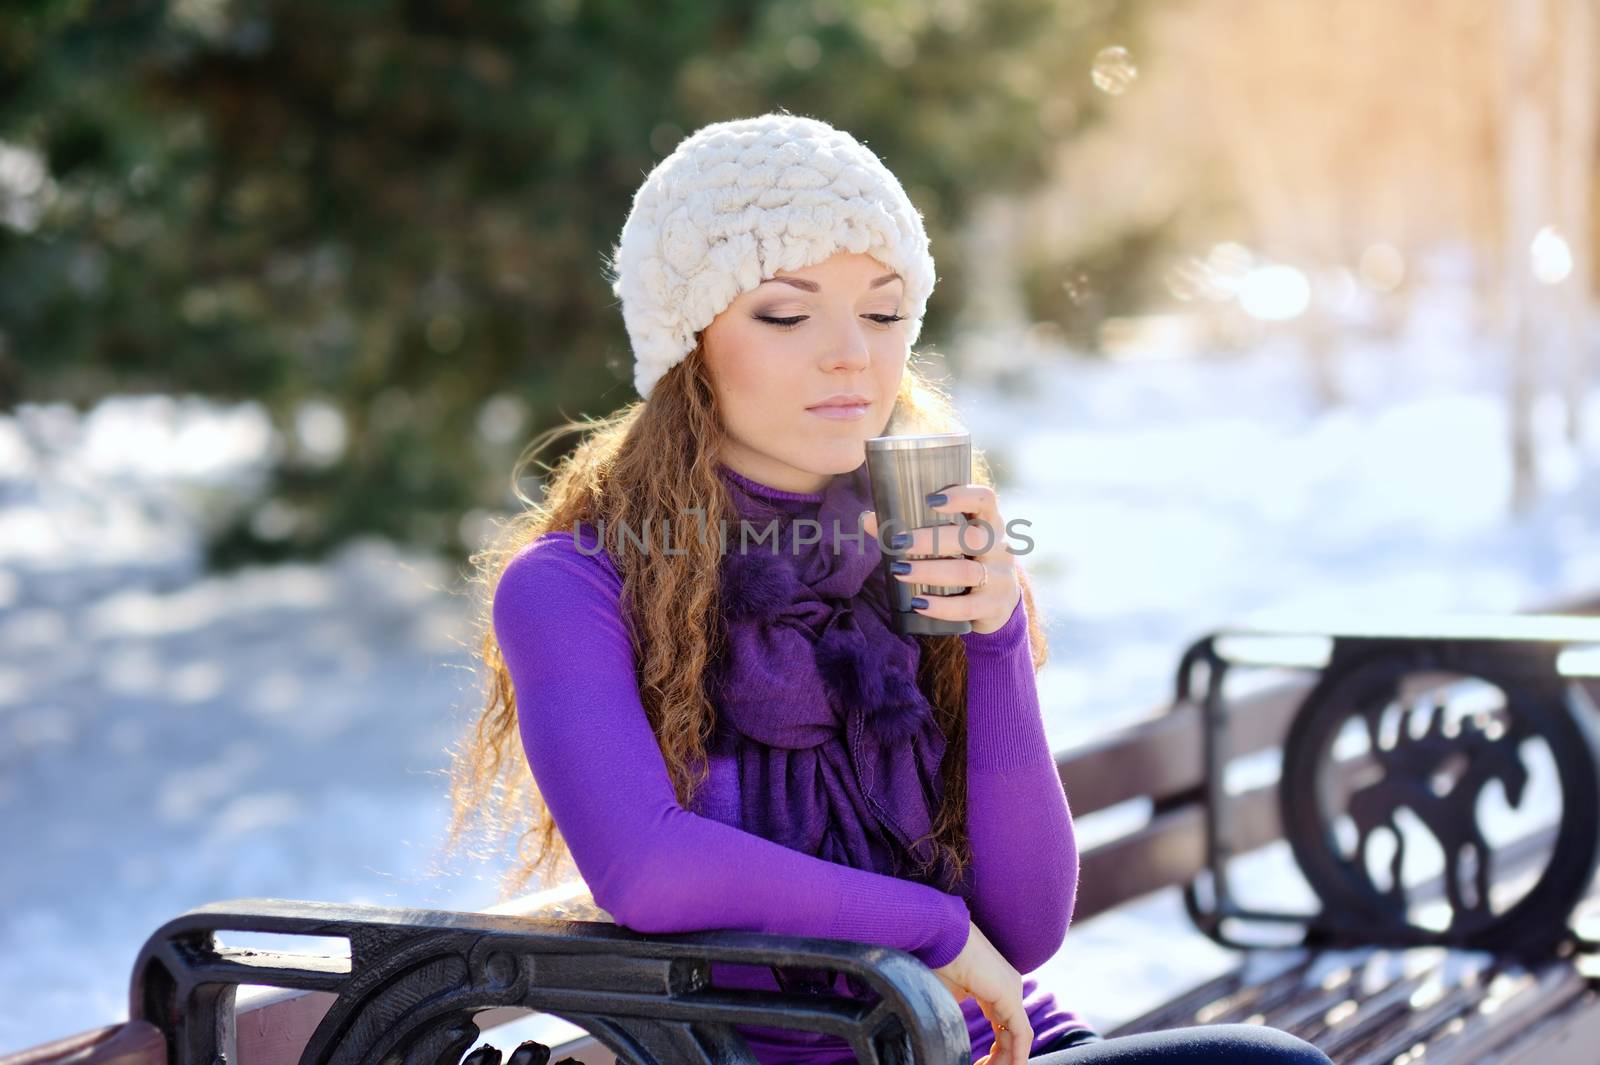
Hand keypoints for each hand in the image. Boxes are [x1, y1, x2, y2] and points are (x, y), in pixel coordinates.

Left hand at [861, 483, 1020, 634]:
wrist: (998, 606)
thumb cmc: (965, 563)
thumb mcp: (951, 545)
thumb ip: (912, 531)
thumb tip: (869, 519)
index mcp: (989, 523)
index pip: (986, 499)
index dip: (962, 496)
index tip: (930, 500)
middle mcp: (999, 547)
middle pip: (973, 537)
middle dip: (932, 539)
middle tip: (898, 542)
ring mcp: (1001, 578)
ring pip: (967, 572)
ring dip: (929, 571)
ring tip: (899, 571)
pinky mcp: (995, 606)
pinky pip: (968, 607)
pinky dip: (941, 607)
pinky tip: (919, 604)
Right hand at [930, 919, 1032, 1064]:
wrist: (937, 932)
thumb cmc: (933, 957)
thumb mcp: (943, 995)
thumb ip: (952, 1015)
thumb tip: (946, 1037)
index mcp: (993, 987)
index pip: (1002, 1026)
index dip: (994, 1051)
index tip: (977, 1064)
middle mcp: (1008, 988)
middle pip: (1012, 1034)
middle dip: (999, 1059)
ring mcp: (1011, 990)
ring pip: (1018, 1036)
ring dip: (1006, 1060)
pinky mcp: (1009, 994)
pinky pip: (1021, 1033)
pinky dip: (1017, 1054)